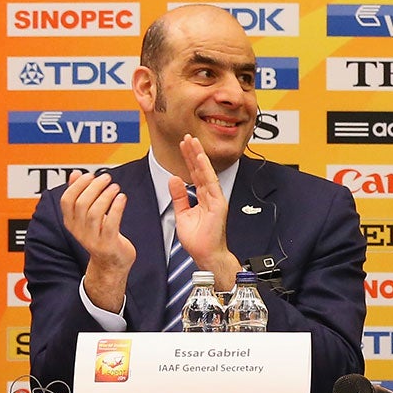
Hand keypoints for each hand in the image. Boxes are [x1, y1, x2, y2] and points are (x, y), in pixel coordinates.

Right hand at [60, 171, 134, 312]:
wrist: (111, 263)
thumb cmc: (100, 235)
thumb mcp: (86, 216)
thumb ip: (80, 194)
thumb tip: (75, 173)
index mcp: (71, 222)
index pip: (67, 200)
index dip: (78, 185)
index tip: (91, 176)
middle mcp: (79, 231)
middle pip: (82, 204)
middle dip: (94, 188)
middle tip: (107, 179)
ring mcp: (93, 239)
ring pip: (95, 213)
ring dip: (106, 196)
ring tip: (115, 188)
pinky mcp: (108, 244)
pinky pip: (111, 224)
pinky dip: (117, 208)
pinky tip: (122, 198)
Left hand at [169, 135, 237, 288]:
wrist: (206, 255)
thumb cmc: (198, 240)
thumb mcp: (183, 214)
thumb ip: (179, 197)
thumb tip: (174, 179)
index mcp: (203, 197)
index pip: (194, 174)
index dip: (188, 159)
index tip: (183, 145)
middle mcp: (211, 195)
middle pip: (200, 169)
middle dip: (193, 152)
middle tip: (186, 137)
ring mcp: (215, 199)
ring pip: (205, 172)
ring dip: (198, 156)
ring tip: (191, 142)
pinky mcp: (218, 204)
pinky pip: (210, 183)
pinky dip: (205, 169)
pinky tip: (199, 158)